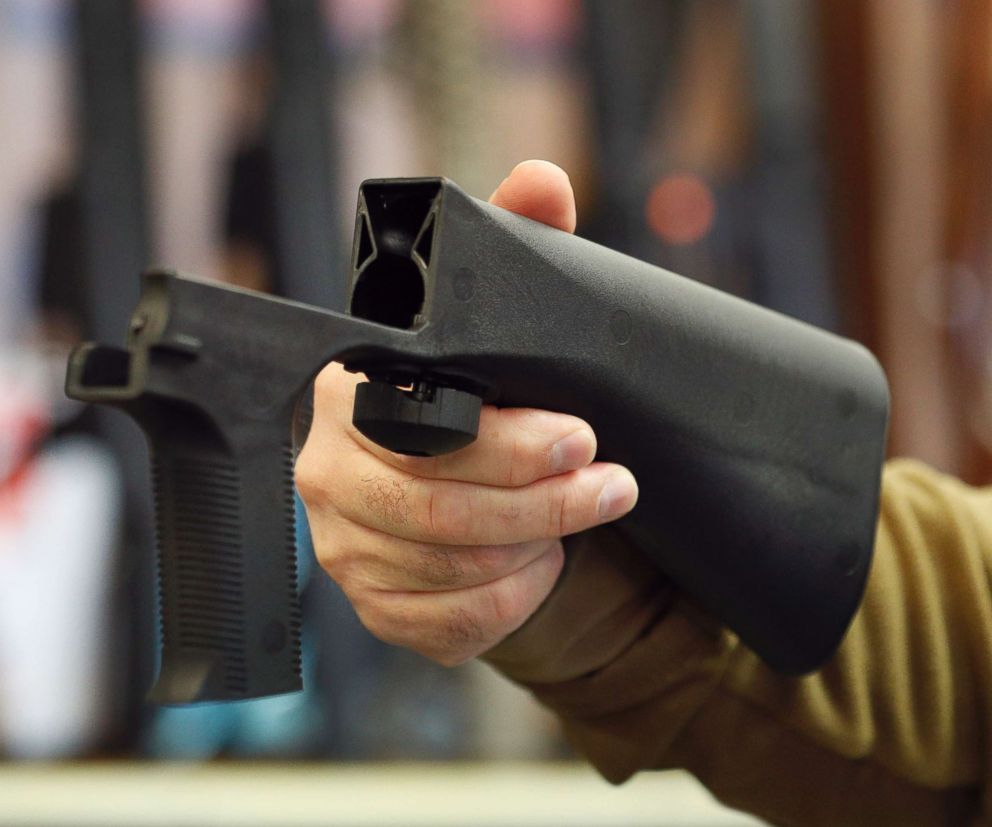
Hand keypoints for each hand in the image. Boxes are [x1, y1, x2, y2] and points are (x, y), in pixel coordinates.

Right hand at [296, 160, 639, 666]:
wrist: (474, 498)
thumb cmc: (489, 409)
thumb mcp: (505, 330)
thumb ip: (520, 254)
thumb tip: (541, 182)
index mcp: (349, 400)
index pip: (418, 430)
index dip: (507, 443)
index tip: (581, 436)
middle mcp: (328, 475)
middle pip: (434, 508)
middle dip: (542, 501)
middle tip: (610, 483)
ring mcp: (345, 549)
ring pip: (451, 568)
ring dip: (534, 545)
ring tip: (581, 514)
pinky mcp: (376, 607)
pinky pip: (451, 621)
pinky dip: (511, 597)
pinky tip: (536, 565)